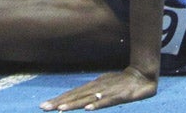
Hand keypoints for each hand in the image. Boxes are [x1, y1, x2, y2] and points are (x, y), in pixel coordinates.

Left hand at [39, 68, 156, 110]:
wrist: (142, 75)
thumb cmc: (121, 83)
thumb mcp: (104, 87)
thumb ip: (92, 94)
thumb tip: (79, 101)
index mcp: (92, 86)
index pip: (72, 94)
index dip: (58, 100)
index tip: (44, 106)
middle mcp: (97, 87)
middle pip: (75, 96)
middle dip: (59, 103)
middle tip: (43, 108)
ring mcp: (107, 91)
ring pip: (87, 99)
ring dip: (74, 104)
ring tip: (60, 110)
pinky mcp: (120, 96)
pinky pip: (107, 101)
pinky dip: (97, 104)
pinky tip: (88, 109)